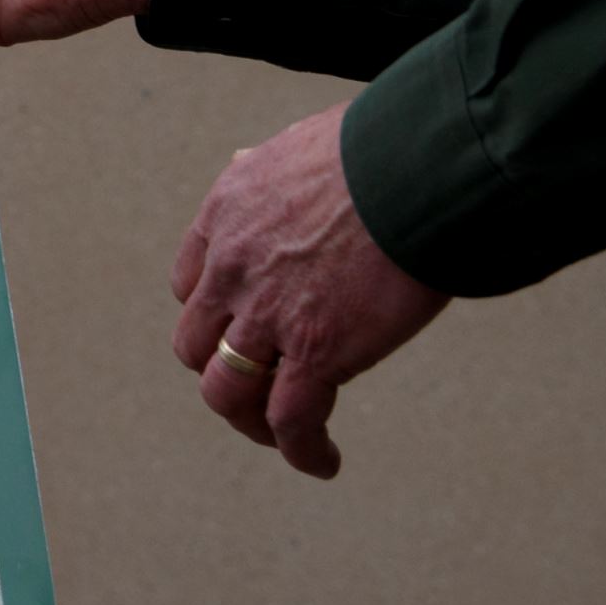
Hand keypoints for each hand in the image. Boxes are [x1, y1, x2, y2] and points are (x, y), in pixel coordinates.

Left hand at [169, 107, 446, 478]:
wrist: (414, 168)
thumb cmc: (382, 147)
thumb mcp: (302, 142)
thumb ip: (277, 164)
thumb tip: (262, 159)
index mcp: (226, 216)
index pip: (191, 283)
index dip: (213, 313)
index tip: (240, 327)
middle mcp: (233, 269)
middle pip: (198, 343)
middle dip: (222, 368)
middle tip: (258, 385)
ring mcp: (268, 315)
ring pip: (227, 390)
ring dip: (248, 420)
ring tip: (278, 437)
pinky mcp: (317, 351)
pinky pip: (291, 418)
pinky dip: (300, 449)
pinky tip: (322, 462)